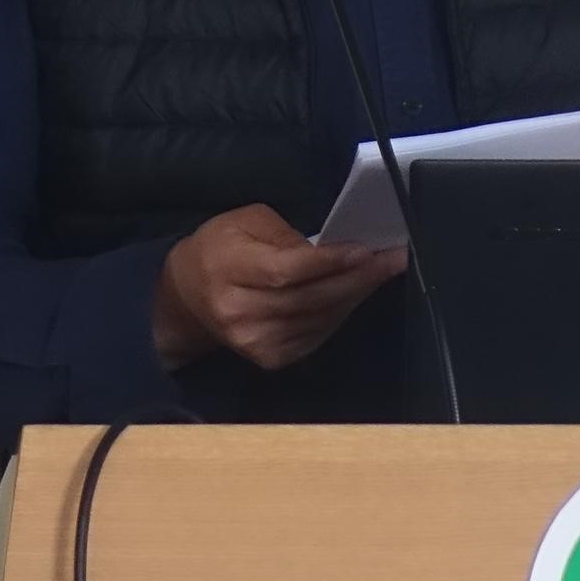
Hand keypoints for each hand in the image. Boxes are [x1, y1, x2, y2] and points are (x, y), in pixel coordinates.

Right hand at [152, 204, 409, 372]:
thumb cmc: (219, 248)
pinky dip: (340, 314)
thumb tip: (329, 252)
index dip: (329, 263)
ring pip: (319, 319)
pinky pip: (316, 335)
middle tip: (392, 260)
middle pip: (310, 298)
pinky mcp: (269, 358)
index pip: (287, 271)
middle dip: (357, 278)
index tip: (366, 251)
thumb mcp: (245, 221)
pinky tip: (354, 294)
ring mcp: (255, 341)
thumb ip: (285, 236)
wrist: (187, 295)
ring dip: (354, 295)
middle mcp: (240, 312)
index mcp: (228, 270)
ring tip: (381, 272)